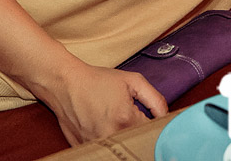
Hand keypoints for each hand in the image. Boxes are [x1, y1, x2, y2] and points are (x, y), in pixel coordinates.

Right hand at [37, 61, 168, 143]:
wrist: (64, 83)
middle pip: (136, 142)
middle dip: (139, 132)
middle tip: (133, 119)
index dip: (155, 125)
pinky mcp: (84, 148)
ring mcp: (96, 144)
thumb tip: (166, 117)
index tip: (153, 119)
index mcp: (126, 120)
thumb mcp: (133, 81)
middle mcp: (111, 135)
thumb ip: (155, 100)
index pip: (152, 132)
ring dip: (123, 137)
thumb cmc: (97, 80)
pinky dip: (107, 141)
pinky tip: (103, 126)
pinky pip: (104, 149)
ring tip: (115, 120)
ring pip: (120, 146)